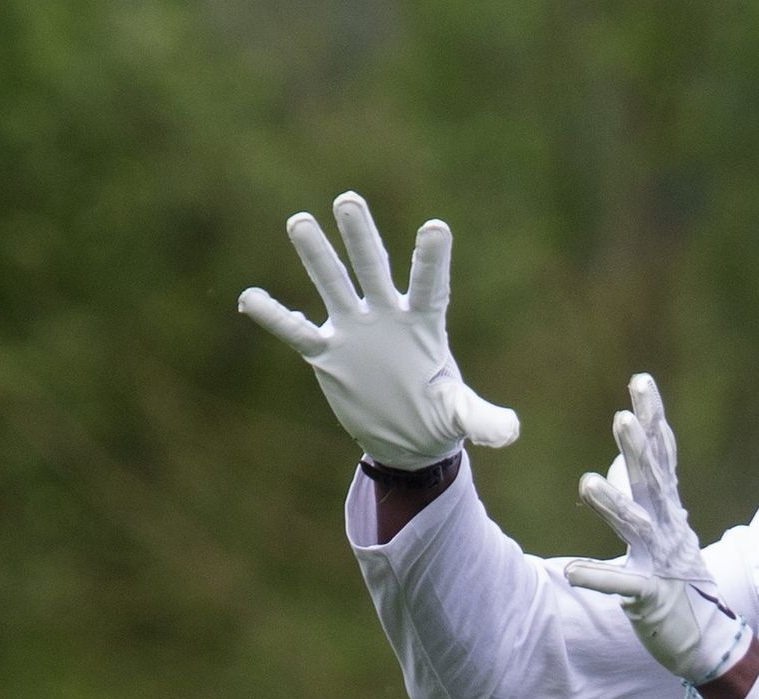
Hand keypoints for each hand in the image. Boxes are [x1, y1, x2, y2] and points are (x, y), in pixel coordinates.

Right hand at [238, 191, 519, 470]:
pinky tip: (249, 298)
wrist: (409, 438)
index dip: (431, 259)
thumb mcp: (461, 417)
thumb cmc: (440, 417)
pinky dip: (275, 318)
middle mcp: (387, 317)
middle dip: (361, 237)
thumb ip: (482, 419)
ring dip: (317, 256)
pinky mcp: (329, 354)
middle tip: (348, 199)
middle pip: (373, 268)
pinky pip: (297, 333)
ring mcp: (355, 331)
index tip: (436, 227)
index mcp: (424, 325)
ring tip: (299, 221)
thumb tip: (509, 433)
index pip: (429, 285)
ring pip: (333, 286)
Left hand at [565, 375, 750, 686]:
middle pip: (653, 481)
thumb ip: (646, 489)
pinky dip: (597, 578)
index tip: (642, 381)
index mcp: (669, 508)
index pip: (663, 454)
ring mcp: (661, 562)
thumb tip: (623, 457)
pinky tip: (572, 571)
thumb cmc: (677, 577)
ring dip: (613, 504)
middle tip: (622, 417)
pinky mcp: (651, 597)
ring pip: (637, 526)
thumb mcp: (662, 527)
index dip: (654, 418)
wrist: (706, 638)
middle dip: (638, 449)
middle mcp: (669, 527)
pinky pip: (622, 586)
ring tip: (586, 482)